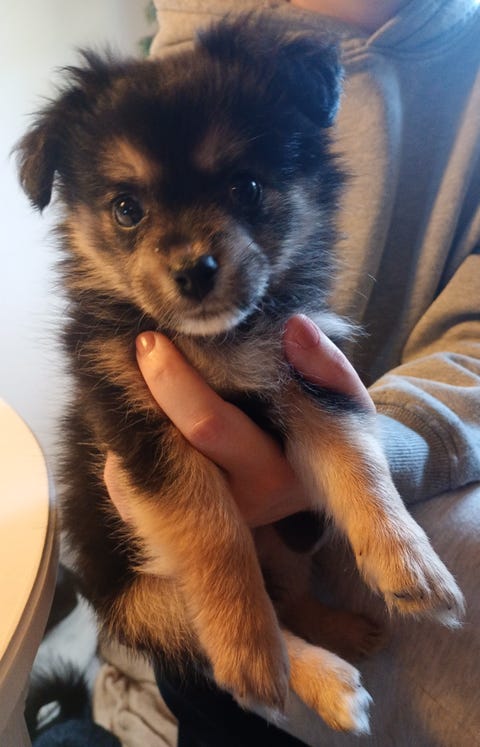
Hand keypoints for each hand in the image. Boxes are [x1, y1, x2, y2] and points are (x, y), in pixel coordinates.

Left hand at [104, 314, 373, 526]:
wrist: (321, 484)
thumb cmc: (327, 432)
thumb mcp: (342, 399)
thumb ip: (323, 363)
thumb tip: (293, 327)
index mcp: (273, 475)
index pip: (208, 424)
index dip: (173, 380)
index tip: (151, 339)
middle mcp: (232, 506)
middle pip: (160, 447)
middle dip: (136, 397)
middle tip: (134, 353)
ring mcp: (200, 520)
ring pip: (137, 464)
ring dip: (128, 419)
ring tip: (135, 379)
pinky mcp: (175, 521)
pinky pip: (128, 478)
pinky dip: (127, 440)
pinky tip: (143, 413)